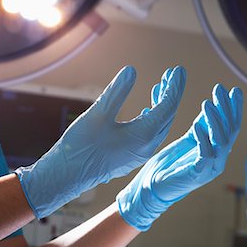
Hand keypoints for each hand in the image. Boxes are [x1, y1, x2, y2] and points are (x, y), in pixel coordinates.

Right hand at [16, 66, 185, 218]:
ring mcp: (140, 153)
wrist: (67, 176)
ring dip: (162, 105)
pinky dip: (152, 118)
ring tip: (160, 86)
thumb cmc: (81, 146)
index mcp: (143, 136)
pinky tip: (147, 109)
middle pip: (167, 116)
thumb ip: (117, 92)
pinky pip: (150, 134)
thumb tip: (132, 70)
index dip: (174, 87)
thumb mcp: (98, 114)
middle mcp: (147, 147)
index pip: (167, 107)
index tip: (179, 70)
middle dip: (171, 94)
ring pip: (159, 126)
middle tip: (173, 73)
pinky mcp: (132, 156)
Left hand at [116, 84, 242, 230]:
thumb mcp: (188, 140)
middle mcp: (218, 160)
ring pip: (221, 142)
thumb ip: (201, 126)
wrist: (152, 189)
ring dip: (215, 120)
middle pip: (230, 131)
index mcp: (217, 151)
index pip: (231, 126)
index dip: (233, 108)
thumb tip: (211, 106)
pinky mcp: (196, 175)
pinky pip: (205, 156)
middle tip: (219, 89)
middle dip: (226, 108)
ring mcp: (209, 169)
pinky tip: (197, 126)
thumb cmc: (170, 164)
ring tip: (207, 103)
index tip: (232, 90)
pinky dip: (202, 139)